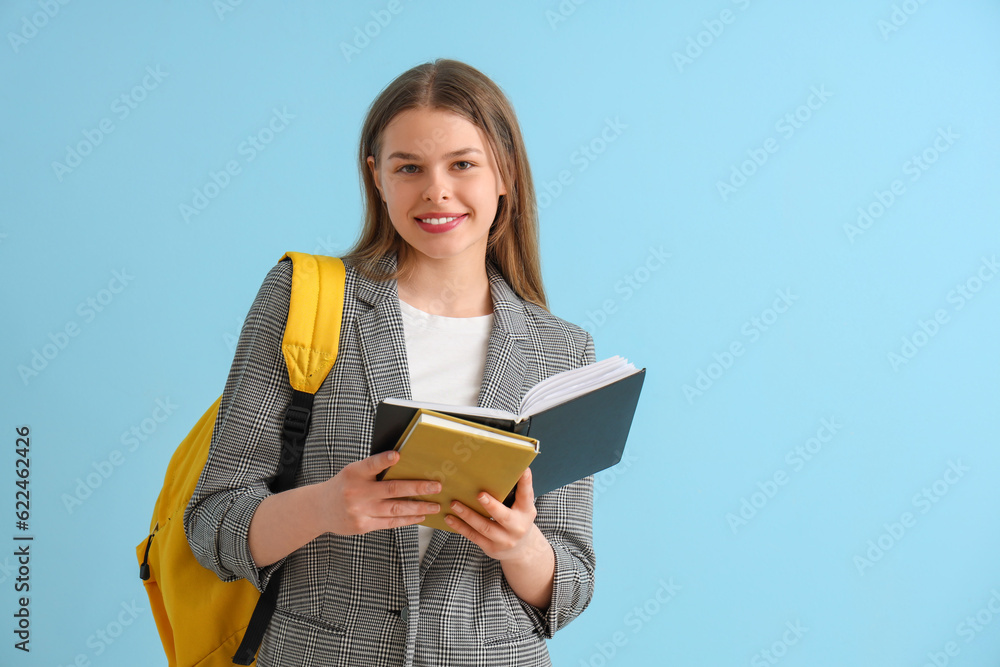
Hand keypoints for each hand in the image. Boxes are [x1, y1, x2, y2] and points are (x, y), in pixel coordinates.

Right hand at [318, 450, 441, 535]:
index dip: (384, 460)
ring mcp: (360, 510)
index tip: (398, 455)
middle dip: (417, 488)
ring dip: (418, 507)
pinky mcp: (363, 525)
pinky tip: (420, 516)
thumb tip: (404, 463)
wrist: (320, 509)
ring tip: (434, 505)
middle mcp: (357, 492)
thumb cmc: (344, 485)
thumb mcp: (353, 472)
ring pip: (395, 508)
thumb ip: (373, 469)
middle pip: (392, 489)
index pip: (371, 464)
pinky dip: (407, 519)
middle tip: (436, 486)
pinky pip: (390, 522)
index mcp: (354, 473)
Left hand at [444, 467, 549, 563]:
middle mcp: (517, 527)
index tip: (523, 470)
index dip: (525, 483)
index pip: (526, 495)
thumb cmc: (517, 519)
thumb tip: (503, 468)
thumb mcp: (522, 507)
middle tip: (479, 494)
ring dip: (468, 515)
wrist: (521, 549)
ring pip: (484, 527)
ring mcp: (503, 540)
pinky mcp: (490, 547)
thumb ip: (515, 492)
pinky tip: (449, 518)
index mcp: (526, 511)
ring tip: (455, 503)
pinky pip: (473, 536)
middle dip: (491, 506)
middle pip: (503, 517)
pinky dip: (460, 527)